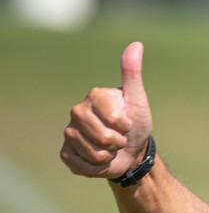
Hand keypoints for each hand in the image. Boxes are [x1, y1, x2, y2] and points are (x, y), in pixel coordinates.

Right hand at [61, 42, 153, 179]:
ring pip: (95, 153)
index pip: (115, 118)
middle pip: (104, 137)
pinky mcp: (66, 152)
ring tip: (110, 148)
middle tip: (120, 137)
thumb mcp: (138, 99)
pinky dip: (97, 168)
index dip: (126, 126)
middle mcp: (77, 111)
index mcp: (94, 96)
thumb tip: (136, 44)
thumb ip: (133, 74)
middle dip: (119, 142)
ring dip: (109, 155)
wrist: (131, 151)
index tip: (128, 123)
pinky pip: (82, 165)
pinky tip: (100, 159)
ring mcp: (69, 132)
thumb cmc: (136, 123)